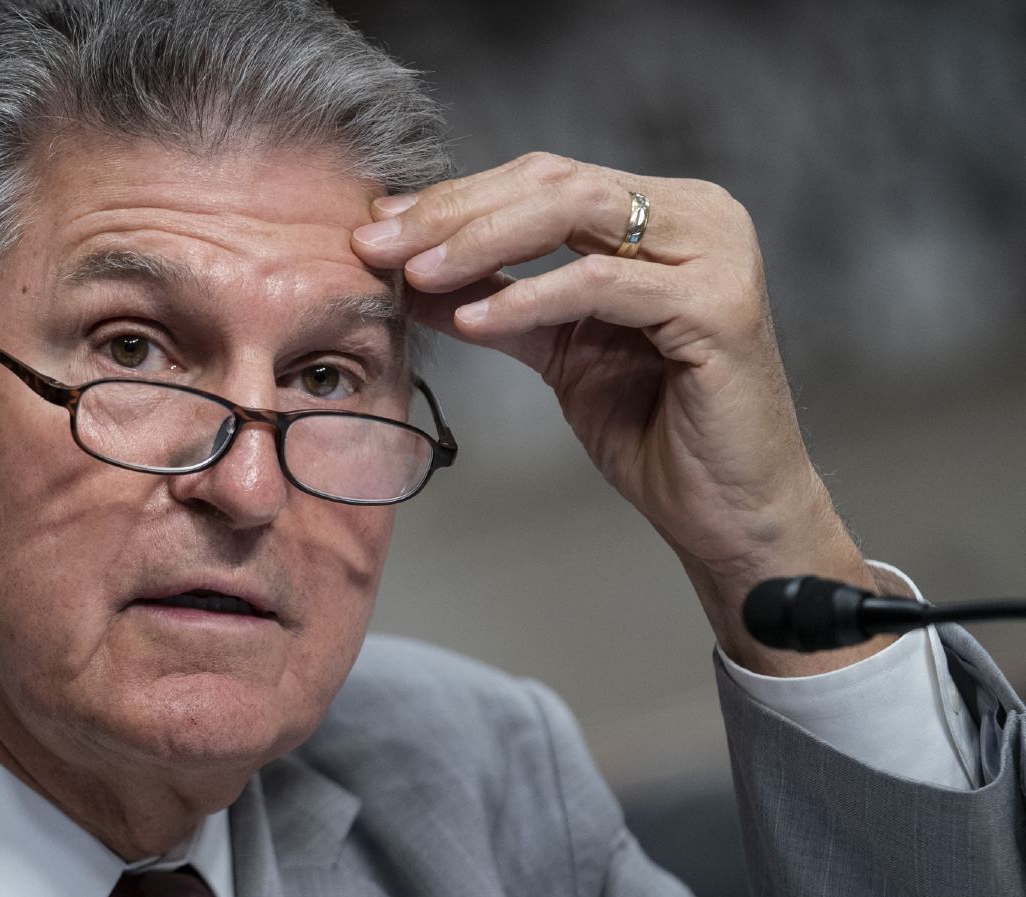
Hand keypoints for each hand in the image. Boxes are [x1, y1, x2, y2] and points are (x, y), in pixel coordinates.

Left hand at [351, 152, 887, 675]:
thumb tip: (407, 275)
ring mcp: (716, 253)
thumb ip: (495, 302)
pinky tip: (472, 323)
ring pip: (576, 215)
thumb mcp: (557, 351)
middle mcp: (698, 215)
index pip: (543, 180)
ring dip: (481, 243)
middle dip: (454, 213)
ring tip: (414, 275)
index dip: (455, 198)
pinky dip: (529, 299)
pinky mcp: (718, 306)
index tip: (379, 227)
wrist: (724, 512)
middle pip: (553, 184)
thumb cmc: (651, 428)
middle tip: (377, 242)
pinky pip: (600, 286)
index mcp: (665, 211)